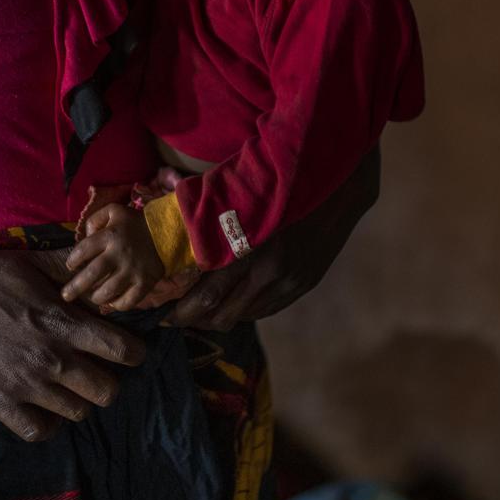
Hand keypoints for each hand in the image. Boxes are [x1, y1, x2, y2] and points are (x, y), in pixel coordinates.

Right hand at [0, 249, 144, 441]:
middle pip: (108, 392)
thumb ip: (67, 265)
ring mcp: (26, 385)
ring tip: (64, 389)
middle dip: (107, 382)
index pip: (124, 351)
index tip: (127, 352)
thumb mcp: (30, 260)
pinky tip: (41, 410)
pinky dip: (46, 425)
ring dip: (75, 402)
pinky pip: (39, 431)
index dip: (133, 353)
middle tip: (93, 373)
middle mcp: (52, 358)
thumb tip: (96, 258)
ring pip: (77, 413)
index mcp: (64, 323)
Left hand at [61, 205, 165, 310]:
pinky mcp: (144, 283)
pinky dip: (117, 305)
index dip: (73, 260)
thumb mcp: (114, 211)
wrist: (167, 232)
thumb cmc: (135, 223)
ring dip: (96, 297)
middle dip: (75, 288)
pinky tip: (111, 302)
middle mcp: (119, 254)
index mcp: (110, 236)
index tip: (70, 266)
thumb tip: (84, 237)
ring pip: (107, 292)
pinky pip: (128, 301)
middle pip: (92, 275)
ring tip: (92, 297)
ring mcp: (132, 271)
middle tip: (66, 296)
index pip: (83, 250)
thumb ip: (95, 220)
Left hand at [169, 147, 378, 330]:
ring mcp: (290, 281)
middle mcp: (269, 272)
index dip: (181, 312)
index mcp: (248, 248)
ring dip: (221, 316)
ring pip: (245, 316)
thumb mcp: (240, 195)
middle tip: (176, 316)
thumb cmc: (279, 180)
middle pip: (223, 315)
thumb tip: (175, 232)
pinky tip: (235, 301)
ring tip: (202, 310)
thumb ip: (209, 219)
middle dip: (196, 320)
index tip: (161, 315)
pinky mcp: (304, 283)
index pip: (206, 296)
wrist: (337, 185)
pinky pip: (268, 309)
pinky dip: (246, 310)